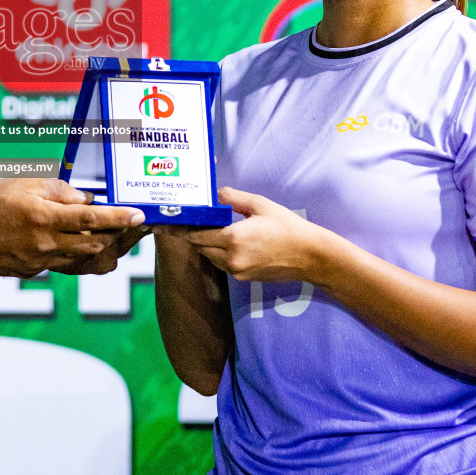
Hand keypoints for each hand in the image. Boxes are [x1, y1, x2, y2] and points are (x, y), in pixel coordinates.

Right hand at [0, 177, 145, 277]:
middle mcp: (44, 244)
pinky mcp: (31, 272)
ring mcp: (38, 262)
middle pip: (93, 243)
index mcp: (43, 217)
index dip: (119, 218)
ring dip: (93, 244)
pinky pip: (59, 262)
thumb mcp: (24, 184)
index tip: (138, 215)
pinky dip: (68, 251)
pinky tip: (62, 239)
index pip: (92, 220)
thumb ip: (59, 191)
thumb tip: (85, 200)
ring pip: (79, 256)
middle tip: (126, 223)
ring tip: (99, 230)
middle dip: (113, 234)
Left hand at [182, 188, 326, 283]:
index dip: (180, 229)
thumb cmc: (287, 227)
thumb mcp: (260, 205)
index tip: (165, 224)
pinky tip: (231, 242)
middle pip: (200, 247)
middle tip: (194, 222)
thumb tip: (216, 195)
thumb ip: (234, 198)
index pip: (196, 235)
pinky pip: (223, 264)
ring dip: (209, 245)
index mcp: (233, 238)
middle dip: (196, 235)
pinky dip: (221, 254)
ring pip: (211, 257)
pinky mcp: (244, 279)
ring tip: (215, 230)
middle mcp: (231, 258)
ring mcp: (237, 271)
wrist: (310, 256)